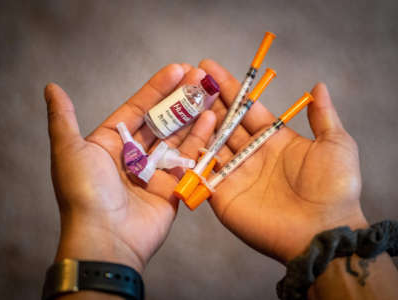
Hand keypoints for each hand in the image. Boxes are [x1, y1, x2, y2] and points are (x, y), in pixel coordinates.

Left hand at [45, 64, 215, 272]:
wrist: (106, 238)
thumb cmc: (85, 192)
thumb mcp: (70, 150)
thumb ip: (63, 118)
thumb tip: (51, 88)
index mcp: (110, 144)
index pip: (137, 109)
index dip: (157, 89)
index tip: (177, 69)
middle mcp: (133, 156)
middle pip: (161, 121)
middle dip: (180, 98)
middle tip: (199, 76)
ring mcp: (154, 172)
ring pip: (177, 137)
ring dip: (193, 114)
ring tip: (209, 92)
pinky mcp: (172, 187)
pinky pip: (189, 160)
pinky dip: (200, 140)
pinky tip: (211, 119)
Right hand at [199, 59, 367, 262]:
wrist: (323, 231)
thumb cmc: (334, 188)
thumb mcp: (336, 145)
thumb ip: (323, 117)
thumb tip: (318, 86)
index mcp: (274, 140)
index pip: (246, 108)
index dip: (229, 88)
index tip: (209, 67)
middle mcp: (252, 154)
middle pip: (225, 122)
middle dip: (207, 101)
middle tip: (188, 80)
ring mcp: (236, 174)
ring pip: (211, 143)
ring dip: (196, 123)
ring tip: (180, 100)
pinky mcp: (222, 194)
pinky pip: (203, 171)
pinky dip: (192, 155)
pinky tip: (179, 135)